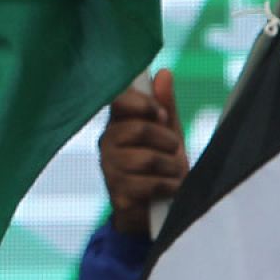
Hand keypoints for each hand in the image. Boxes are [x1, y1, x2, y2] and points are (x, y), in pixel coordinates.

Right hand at [99, 69, 187, 234]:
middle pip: (139, 129)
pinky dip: (168, 186)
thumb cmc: (161, 164)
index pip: (119, 100)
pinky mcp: (117, 194)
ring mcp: (109, 170)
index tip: (162, 116)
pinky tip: (169, 188)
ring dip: (171, 167)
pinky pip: (149, 184)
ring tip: (173, 173)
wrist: (157, 207)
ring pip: (147, 159)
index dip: (144, 105)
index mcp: (117, 123)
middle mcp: (106, 144)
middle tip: (174, 151)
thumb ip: (165, 105)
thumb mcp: (167, 132)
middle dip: (167, 141)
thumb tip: (163, 73)